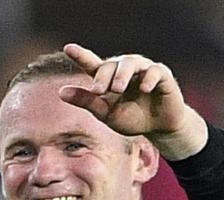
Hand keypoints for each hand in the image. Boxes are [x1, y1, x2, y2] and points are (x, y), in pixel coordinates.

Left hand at [59, 43, 207, 159]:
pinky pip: (155, 70)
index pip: (92, 64)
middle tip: (97, 91)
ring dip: (122, 75)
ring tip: (117, 89)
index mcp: (109, 78)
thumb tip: (61, 92)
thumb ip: (86, 101)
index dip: (80, 56)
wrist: (158, 127)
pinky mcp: (163, 74)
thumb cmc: (130, 118)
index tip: (68, 48)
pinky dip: (149, 78)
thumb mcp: (106, 113)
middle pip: (110, 64)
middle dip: (102, 77)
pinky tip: (144, 89)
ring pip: (131, 62)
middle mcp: (125, 70)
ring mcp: (144, 70)